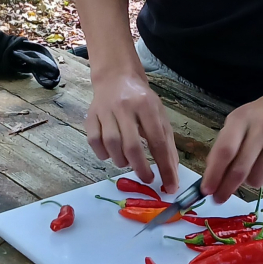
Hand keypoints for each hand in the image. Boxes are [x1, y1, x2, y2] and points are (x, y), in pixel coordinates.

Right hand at [85, 71, 179, 193]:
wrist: (116, 77)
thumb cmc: (141, 100)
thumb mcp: (159, 114)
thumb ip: (166, 142)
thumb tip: (172, 174)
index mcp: (146, 105)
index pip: (158, 141)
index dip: (165, 167)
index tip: (170, 186)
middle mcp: (124, 107)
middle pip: (132, 146)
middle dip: (141, 169)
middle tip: (148, 179)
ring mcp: (105, 111)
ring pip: (111, 145)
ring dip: (121, 161)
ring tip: (128, 162)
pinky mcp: (90, 116)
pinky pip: (93, 142)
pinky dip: (103, 154)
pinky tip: (111, 153)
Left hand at [201, 87, 262, 202]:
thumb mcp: (243, 118)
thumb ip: (228, 142)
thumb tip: (213, 175)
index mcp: (242, 118)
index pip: (225, 150)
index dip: (214, 174)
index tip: (206, 191)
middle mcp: (261, 127)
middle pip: (240, 169)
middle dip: (226, 188)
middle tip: (219, 199)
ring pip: (258, 179)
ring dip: (252, 182)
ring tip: (257, 167)